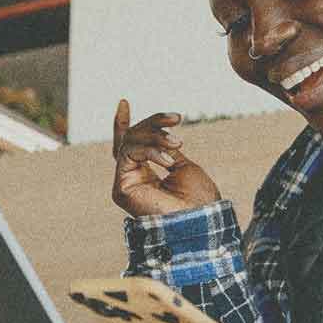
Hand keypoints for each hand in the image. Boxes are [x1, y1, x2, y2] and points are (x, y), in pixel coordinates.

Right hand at [111, 99, 220, 216]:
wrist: (201, 220)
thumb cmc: (198, 199)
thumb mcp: (183, 166)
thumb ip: (164, 150)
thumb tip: (158, 135)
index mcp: (146, 176)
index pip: (130, 146)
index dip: (124, 123)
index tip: (123, 101)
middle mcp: (133, 179)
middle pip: (131, 139)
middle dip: (153, 124)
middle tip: (176, 118)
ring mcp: (126, 184)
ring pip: (129, 143)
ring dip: (155, 136)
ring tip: (177, 143)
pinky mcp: (121, 189)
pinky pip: (129, 154)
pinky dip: (150, 150)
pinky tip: (168, 160)